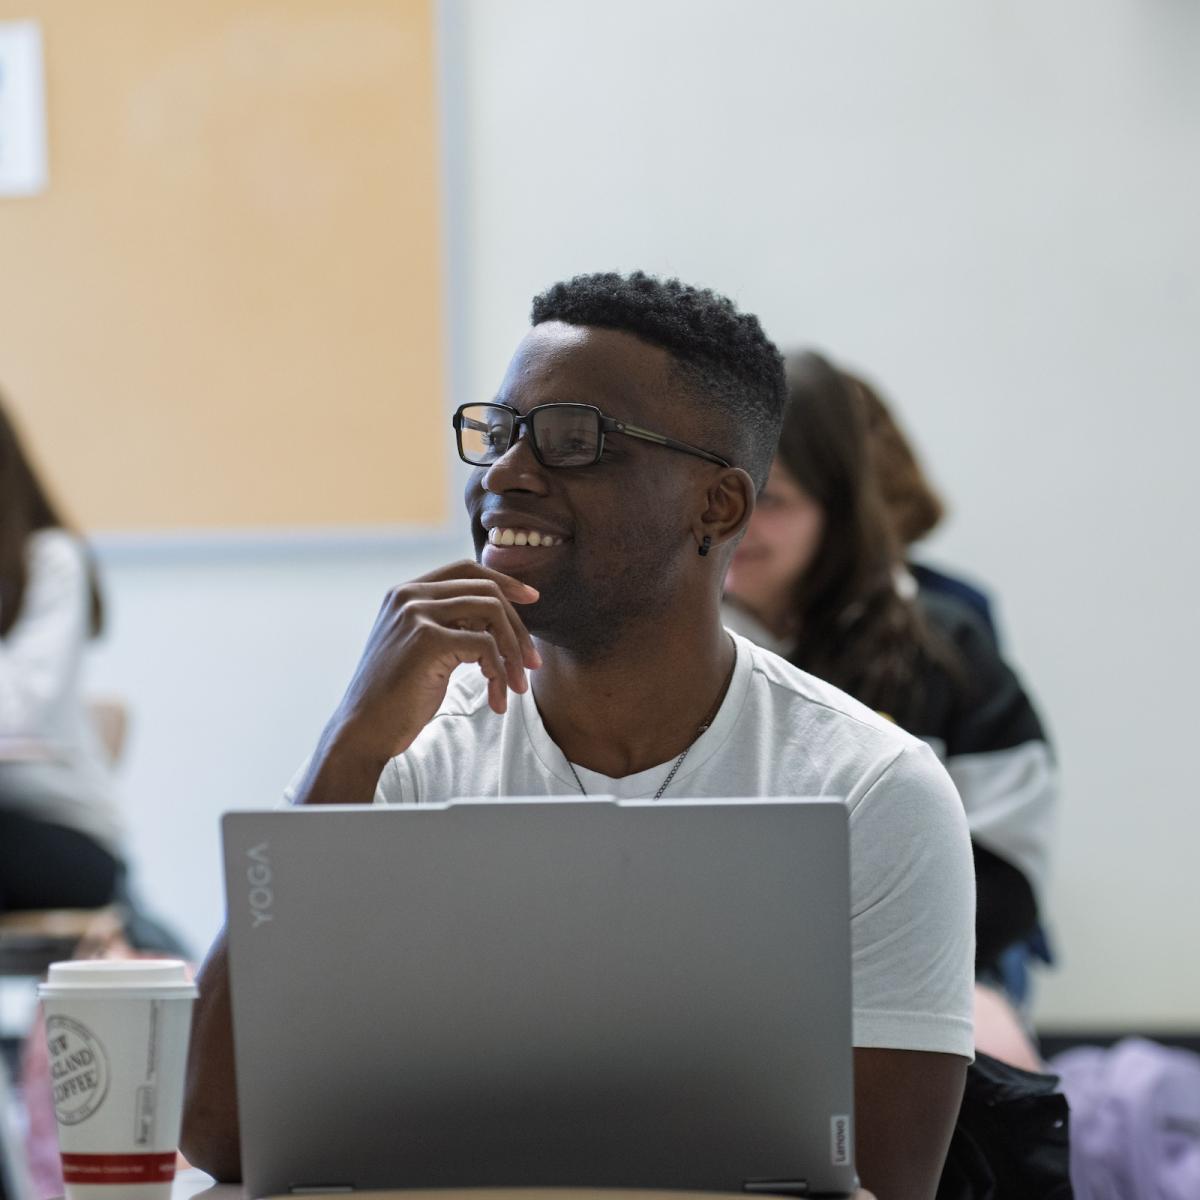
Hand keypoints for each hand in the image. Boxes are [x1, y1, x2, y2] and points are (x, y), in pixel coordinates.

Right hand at [328, 560, 541, 762]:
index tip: (532, 599)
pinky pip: (485, 646)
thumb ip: (449, 624)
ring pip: (492, 613)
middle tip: (532, 662)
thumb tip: (499, 616)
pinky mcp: (427, 641)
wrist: (364, 730)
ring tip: (517, 686)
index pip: (466, 569)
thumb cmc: (396, 696)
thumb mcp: (422, 648)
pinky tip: (495, 700)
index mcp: (405, 593)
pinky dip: (500, 674)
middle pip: (487, 590)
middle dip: (518, 627)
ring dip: (514, 653)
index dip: (505, 581)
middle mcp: (409, 596)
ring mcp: (417, 615)